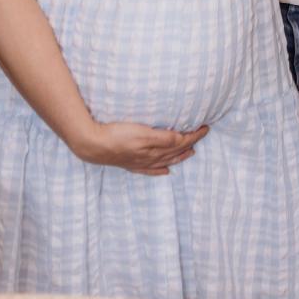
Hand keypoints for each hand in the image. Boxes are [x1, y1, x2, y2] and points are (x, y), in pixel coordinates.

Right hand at [72, 121, 208, 174]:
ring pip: (165, 160)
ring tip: (190, 152)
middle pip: (175, 152)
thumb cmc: (117, 135)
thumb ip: (163, 138)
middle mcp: (150, 158)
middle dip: (190, 144)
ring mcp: (140, 162)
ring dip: (179, 156)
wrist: (92, 145)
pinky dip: (160, 169)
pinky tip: (165, 170)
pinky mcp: (130, 163)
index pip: (180, 142)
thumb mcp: (143, 133)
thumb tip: (180, 140)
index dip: (194, 135)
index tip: (205, 128)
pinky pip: (150, 169)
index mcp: (154, 149)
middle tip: (202, 136)